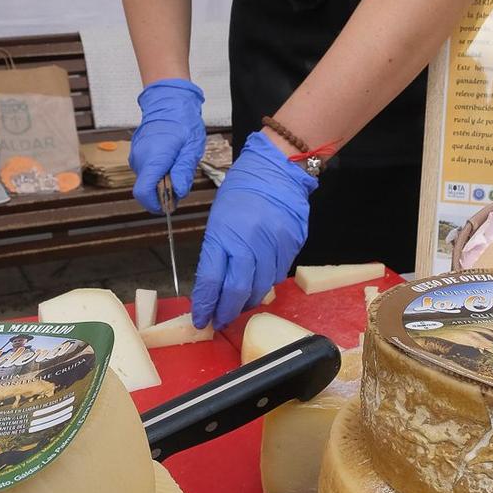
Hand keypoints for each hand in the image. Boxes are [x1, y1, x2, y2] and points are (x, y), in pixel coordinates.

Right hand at [129, 79, 206, 214]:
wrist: (169, 101)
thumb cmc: (183, 121)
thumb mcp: (191, 148)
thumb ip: (184, 171)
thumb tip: (178, 192)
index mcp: (153, 158)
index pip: (144, 193)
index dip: (156, 205)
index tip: (170, 205)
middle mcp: (140, 159)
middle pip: (146, 189)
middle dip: (164, 192)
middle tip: (181, 179)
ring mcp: (136, 156)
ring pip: (147, 181)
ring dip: (162, 181)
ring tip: (177, 164)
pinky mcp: (137, 154)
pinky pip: (146, 171)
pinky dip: (158, 172)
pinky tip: (170, 159)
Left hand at [190, 131, 315, 330]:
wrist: (276, 171)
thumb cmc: (241, 192)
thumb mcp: (218, 220)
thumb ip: (216, 253)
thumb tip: (214, 287)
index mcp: (223, 234)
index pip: (210, 280)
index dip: (205, 305)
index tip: (200, 319)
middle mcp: (249, 242)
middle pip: (237, 290)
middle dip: (226, 311)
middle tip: (219, 321)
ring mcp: (274, 245)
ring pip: (260, 287)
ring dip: (247, 302)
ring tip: (238, 307)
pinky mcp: (292, 246)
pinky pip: (278, 275)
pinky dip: (266, 284)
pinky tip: (258, 284)